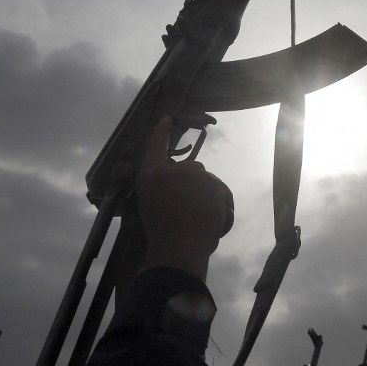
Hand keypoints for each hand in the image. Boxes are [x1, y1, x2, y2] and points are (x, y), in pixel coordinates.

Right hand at [135, 116, 233, 280]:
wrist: (180, 246)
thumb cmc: (159, 232)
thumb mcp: (148, 205)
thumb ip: (160, 188)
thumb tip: (174, 186)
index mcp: (150, 174)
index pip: (156, 146)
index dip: (162, 132)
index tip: (168, 119)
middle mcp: (173, 168)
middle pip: (188, 169)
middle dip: (189, 185)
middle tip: (184, 209)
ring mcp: (195, 174)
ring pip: (204, 181)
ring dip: (203, 195)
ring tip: (197, 218)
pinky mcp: (214, 184)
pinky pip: (218, 192)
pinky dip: (218, 203)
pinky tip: (211, 219)